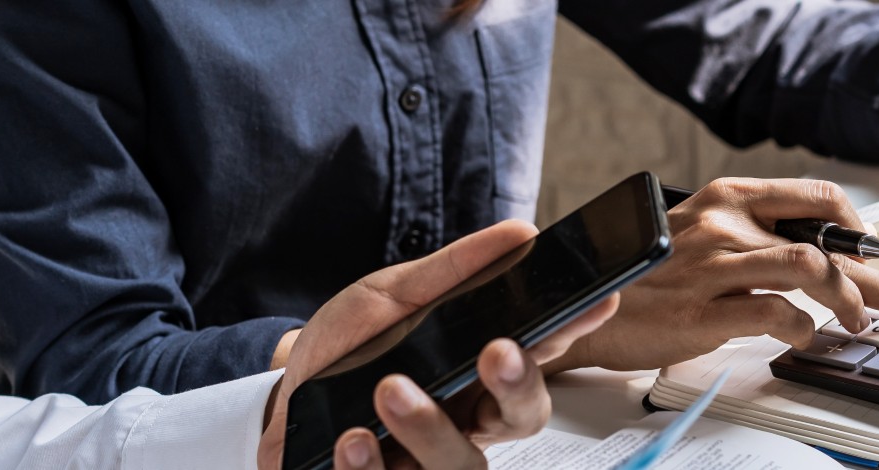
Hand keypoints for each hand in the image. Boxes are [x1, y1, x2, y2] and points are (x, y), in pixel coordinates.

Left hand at [257, 220, 618, 468]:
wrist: (281, 399)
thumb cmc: (349, 350)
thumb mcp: (392, 297)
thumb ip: (452, 271)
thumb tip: (518, 234)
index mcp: (480, 372)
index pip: (541, 352)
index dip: (573, 330)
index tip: (597, 300)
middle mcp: (467, 422)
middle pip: (520, 418)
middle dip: (518, 385)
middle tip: (496, 351)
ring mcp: (426, 462)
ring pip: (462, 466)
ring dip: (430, 429)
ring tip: (389, 390)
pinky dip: (369, 468)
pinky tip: (350, 441)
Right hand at [547, 178, 878, 372]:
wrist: (582, 305)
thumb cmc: (646, 276)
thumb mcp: (700, 235)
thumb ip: (754, 237)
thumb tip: (821, 257)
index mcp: (729, 197)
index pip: (819, 198)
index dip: (862, 231)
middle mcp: (724, 223)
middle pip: (828, 241)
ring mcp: (711, 266)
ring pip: (810, 268)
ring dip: (850, 301)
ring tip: (858, 325)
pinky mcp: (700, 312)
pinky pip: (773, 315)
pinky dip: (801, 330)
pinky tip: (803, 339)